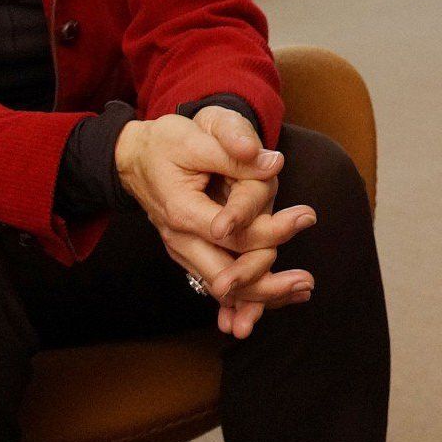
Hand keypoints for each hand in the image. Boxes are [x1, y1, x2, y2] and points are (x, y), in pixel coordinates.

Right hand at [115, 113, 313, 337]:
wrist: (134, 158)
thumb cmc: (165, 144)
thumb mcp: (197, 137)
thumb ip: (233, 148)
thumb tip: (272, 162)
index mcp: (183, 211)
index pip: (232, 233)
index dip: (269, 230)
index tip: (306, 218)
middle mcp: (182, 239)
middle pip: (227, 275)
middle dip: (268, 285)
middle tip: (307, 282)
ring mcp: (186, 250)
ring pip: (225, 287)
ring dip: (262, 295)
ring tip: (302, 290)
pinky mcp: (194, 253)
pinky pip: (220, 281)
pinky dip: (245, 298)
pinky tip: (274, 305)